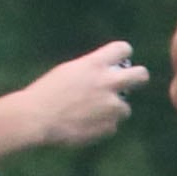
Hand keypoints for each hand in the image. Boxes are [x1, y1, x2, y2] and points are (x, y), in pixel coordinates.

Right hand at [11, 42, 146, 148]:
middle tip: (132, 82)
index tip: (119, 60)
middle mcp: (108, 83)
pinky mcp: (110, 126)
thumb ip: (92, 71)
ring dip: (112, 110)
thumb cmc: (46, 94)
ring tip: (87, 113)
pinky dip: (101, 126)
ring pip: (124, 107)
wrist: (35, 119)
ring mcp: (111, 105)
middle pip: (141, 75)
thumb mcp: (68, 72)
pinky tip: (81, 125)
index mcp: (94, 64)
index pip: (123, 49)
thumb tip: (112, 73)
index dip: (122, 54)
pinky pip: (112, 125)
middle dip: (138, 78)